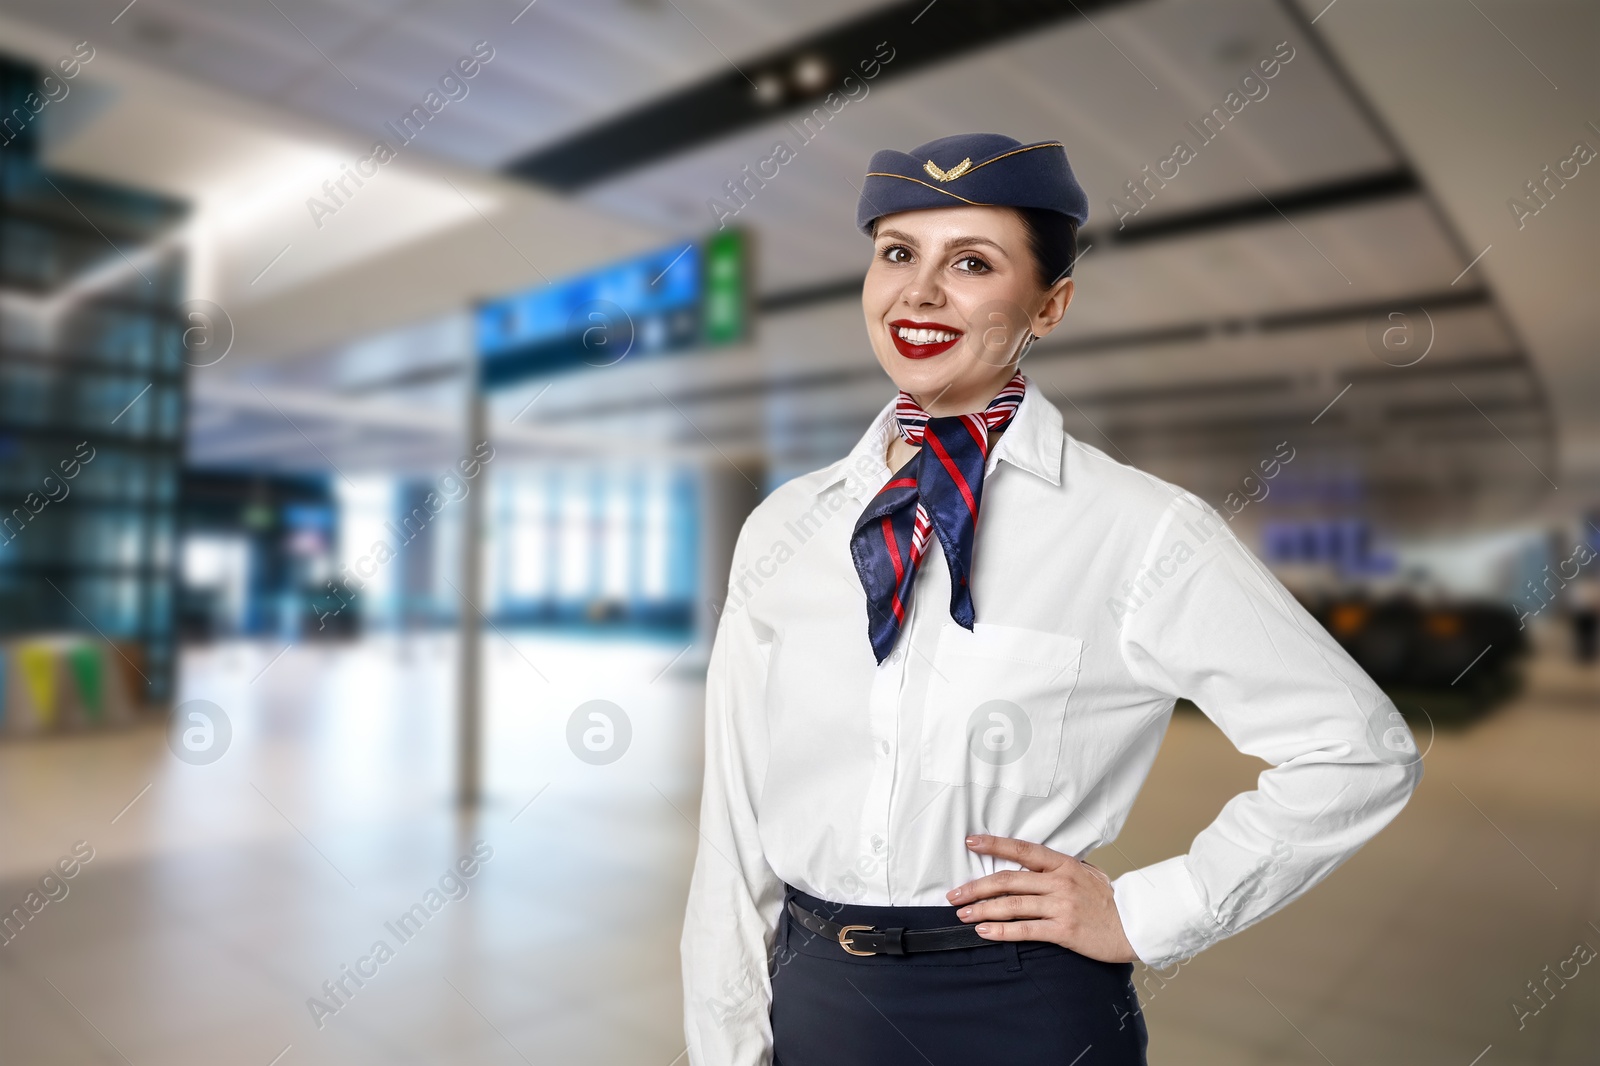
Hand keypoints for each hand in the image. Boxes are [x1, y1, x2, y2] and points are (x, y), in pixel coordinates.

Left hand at [946, 834, 1138, 962]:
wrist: (1134, 925)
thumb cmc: (1109, 901)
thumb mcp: (1087, 874)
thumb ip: (1060, 869)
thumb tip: (1033, 864)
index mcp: (1063, 864)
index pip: (1022, 849)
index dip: (994, 844)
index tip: (971, 842)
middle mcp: (1060, 882)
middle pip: (1008, 879)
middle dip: (976, 887)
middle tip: (954, 893)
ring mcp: (1061, 906)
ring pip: (1012, 904)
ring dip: (982, 910)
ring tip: (962, 914)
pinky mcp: (1064, 931)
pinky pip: (1026, 929)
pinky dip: (1002, 931)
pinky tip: (984, 932)